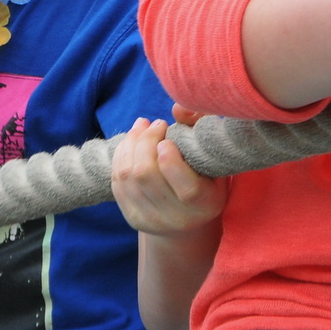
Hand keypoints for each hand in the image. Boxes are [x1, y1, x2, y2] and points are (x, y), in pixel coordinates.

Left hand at [112, 116, 226, 237]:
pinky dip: (120, 156)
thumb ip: (199, 127)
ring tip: (142, 126)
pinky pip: (117, 182)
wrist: (189, 218)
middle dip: (145, 141)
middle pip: (147, 175)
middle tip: (156, 124)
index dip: (171, 160)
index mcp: (205, 204)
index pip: (186, 188)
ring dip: (130, 144)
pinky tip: (131, 142)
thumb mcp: (213, 155)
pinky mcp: (132, 218)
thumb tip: (178, 108)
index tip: (168, 138)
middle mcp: (178, 219)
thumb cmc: (207, 176)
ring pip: (128, 176)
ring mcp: (151, 221)